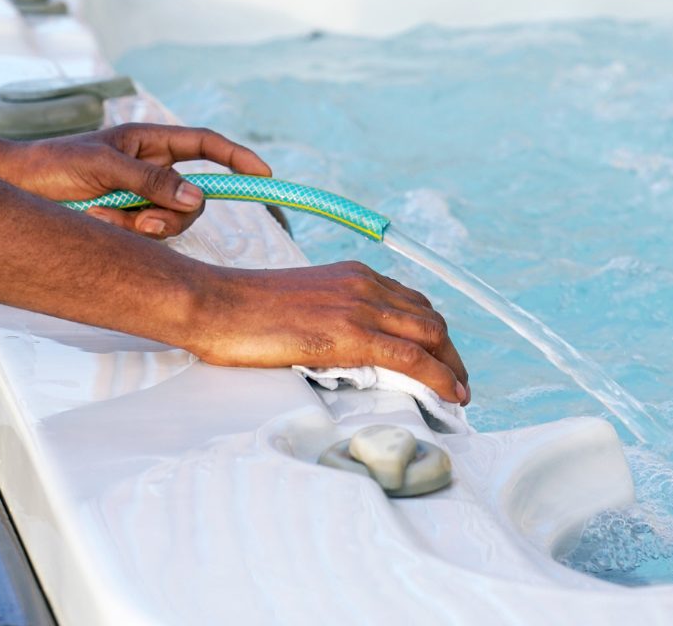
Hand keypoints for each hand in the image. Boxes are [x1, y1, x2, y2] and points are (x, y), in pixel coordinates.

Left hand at [0, 124, 270, 237]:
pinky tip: (97, 221)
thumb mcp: (105, 165)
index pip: (206, 146)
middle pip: (193, 197)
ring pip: (173, 221)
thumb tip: (198, 199)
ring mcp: (142, 197)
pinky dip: (126, 233)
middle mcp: (152, 171)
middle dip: (173, 213)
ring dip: (143, 225)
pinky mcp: (129, 221)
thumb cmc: (53, 165)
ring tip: (105, 216)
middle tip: (144, 221)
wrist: (15, 189)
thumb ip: (153, 181)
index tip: (263, 174)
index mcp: (150, 143)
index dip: (237, 158)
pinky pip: (149, 236)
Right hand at [189, 261, 470, 404]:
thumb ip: (333, 318)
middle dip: (451, 353)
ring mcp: (360, 306)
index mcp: (355, 275)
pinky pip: (411, 356)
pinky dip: (439, 377)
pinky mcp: (350, 333)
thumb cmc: (243, 312)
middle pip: (430, 318)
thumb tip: (349, 350)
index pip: (413, 304)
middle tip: (457, 384)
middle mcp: (366, 284)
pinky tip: (450, 396)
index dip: (435, 335)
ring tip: (458, 395)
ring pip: (431, 335)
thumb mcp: (302, 306)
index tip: (442, 360)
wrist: (214, 303)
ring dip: (452, 368)